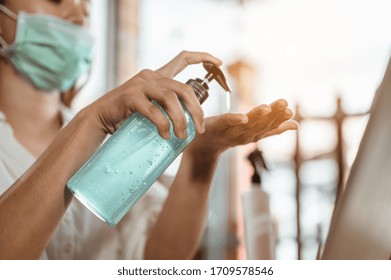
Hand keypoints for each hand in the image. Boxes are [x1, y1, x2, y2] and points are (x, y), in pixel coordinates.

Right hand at [87, 51, 221, 138]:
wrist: (99, 119)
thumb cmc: (128, 116)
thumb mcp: (151, 107)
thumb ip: (166, 108)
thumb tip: (189, 125)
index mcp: (158, 76)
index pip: (183, 59)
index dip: (202, 57)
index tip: (219, 63)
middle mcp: (151, 76)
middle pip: (184, 89)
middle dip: (196, 111)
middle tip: (199, 129)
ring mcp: (140, 84)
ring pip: (171, 99)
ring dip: (180, 120)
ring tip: (181, 136)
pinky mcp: (130, 96)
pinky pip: (153, 110)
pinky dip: (162, 124)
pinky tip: (165, 135)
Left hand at [188, 99, 298, 156]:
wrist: (206, 143)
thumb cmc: (232, 134)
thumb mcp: (254, 131)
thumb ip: (274, 128)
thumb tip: (296, 125)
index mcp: (255, 136)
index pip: (270, 128)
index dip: (280, 120)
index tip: (291, 111)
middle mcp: (244, 135)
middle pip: (260, 125)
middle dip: (273, 114)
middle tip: (284, 103)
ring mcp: (230, 132)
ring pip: (246, 124)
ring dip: (257, 116)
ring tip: (267, 107)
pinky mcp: (217, 126)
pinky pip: (226, 122)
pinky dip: (235, 120)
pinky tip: (243, 117)